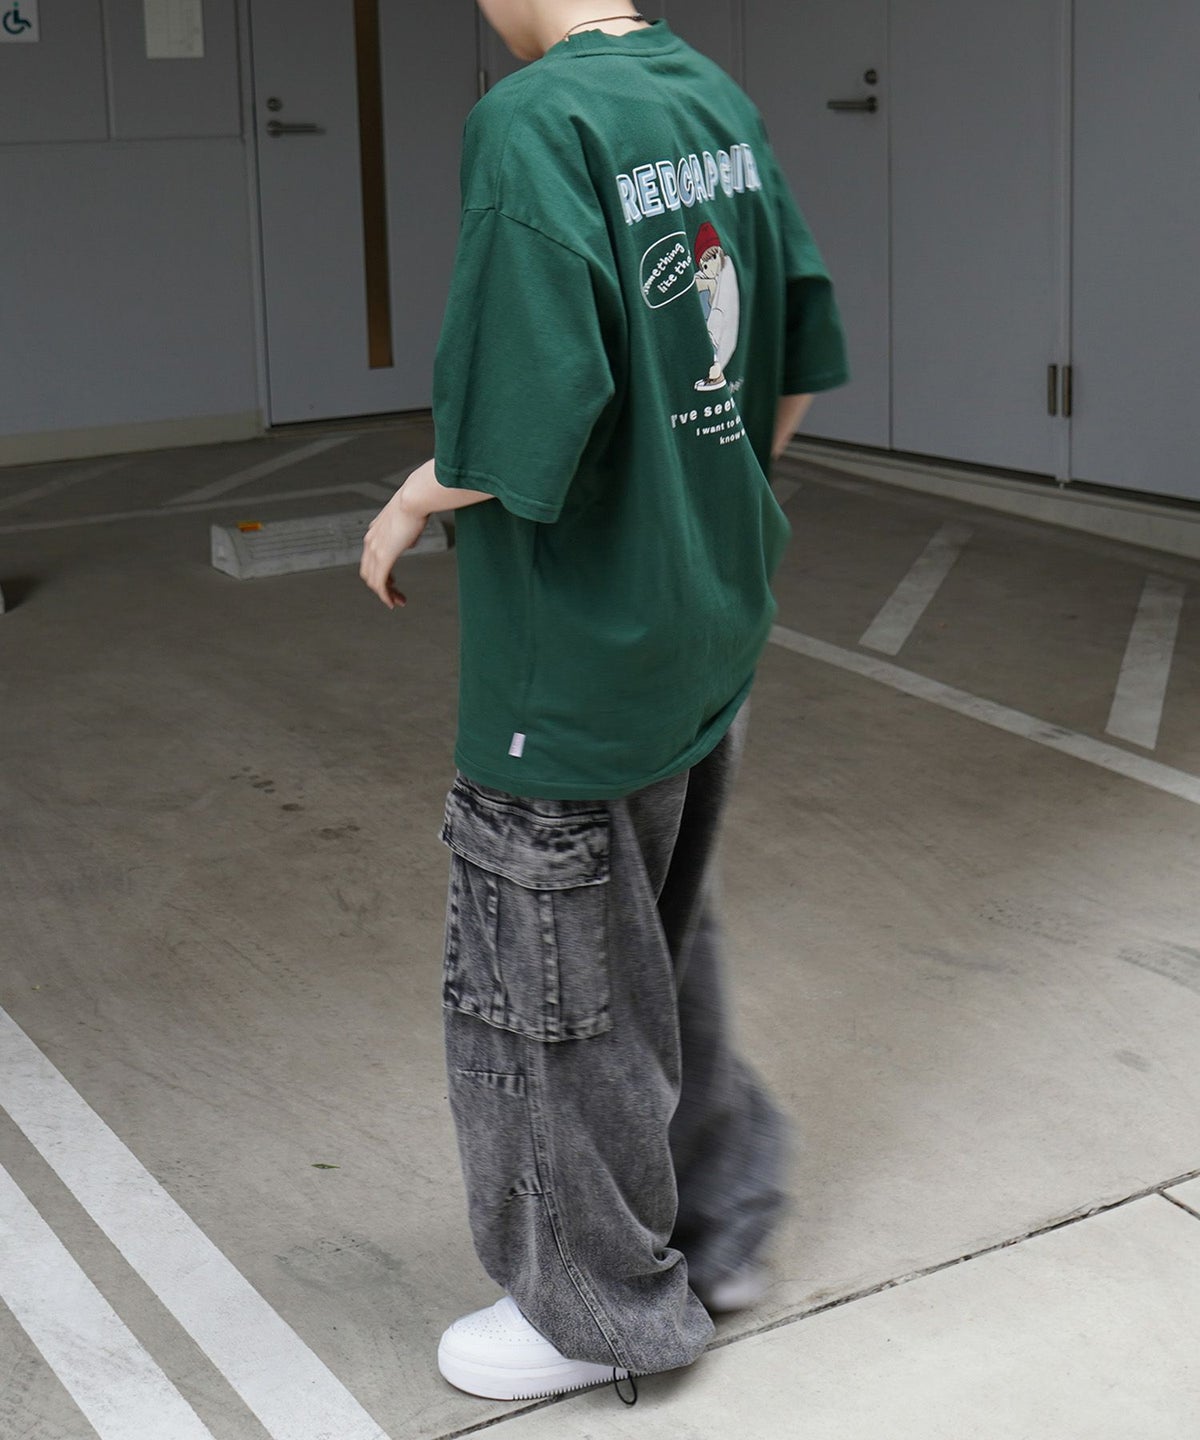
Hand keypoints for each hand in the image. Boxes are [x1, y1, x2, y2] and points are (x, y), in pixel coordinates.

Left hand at [359, 486, 426, 608]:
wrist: (414, 498)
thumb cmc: (415, 504)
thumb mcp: (408, 520)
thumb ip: (406, 533)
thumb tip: (410, 541)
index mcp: (374, 533)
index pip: (370, 560)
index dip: (380, 573)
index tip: (393, 581)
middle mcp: (370, 542)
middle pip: (368, 573)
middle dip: (382, 587)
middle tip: (396, 596)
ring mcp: (375, 550)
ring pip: (373, 581)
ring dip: (385, 594)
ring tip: (398, 601)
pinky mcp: (383, 556)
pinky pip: (380, 583)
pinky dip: (385, 595)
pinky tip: (392, 602)